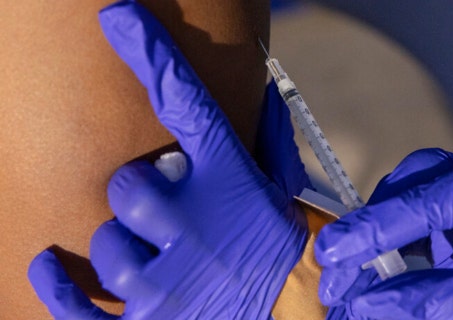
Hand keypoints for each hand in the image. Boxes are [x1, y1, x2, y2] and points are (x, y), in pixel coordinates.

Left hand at [28, 1, 309, 318]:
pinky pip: (82, 310)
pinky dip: (58, 289)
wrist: (294, 311)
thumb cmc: (278, 240)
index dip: (151, 54)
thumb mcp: (275, 184)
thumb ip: (260, 136)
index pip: (187, 103)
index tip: (118, 16)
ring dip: (125, 246)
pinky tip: (45, 268)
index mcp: (232, 183)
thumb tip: (255, 86)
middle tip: (161, 208)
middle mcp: (199, 228)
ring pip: (108, 246)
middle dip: (138, 195)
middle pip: (127, 187)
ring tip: (156, 254)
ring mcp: (173, 283)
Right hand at [315, 148, 452, 318]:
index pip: (432, 200)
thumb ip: (430, 301)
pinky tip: (387, 266)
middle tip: (334, 263)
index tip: (336, 253)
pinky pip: (428, 217)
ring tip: (353, 267)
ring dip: (382, 229)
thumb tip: (365, 303)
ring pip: (418, 194)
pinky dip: (401, 239)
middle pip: (418, 181)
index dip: (379, 225)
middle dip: (372, 221)